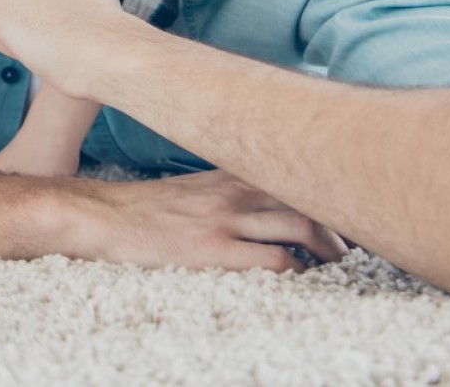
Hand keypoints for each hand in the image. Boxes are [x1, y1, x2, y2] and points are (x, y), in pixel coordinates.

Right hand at [70, 170, 347, 271]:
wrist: (100, 216)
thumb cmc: (142, 209)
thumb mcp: (189, 188)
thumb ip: (224, 188)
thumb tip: (254, 199)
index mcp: (228, 173)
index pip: (292, 168)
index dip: (323, 190)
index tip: (341, 209)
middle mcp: (234, 190)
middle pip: (307, 197)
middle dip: (336, 223)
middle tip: (349, 247)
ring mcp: (226, 218)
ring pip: (300, 226)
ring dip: (327, 249)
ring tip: (336, 267)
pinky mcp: (215, 249)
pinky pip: (274, 261)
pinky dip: (297, 271)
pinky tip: (301, 281)